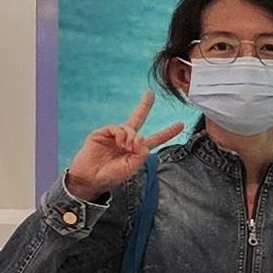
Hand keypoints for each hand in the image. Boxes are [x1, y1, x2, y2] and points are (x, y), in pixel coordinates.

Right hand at [61, 91, 187, 201]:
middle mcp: (127, 139)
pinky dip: (122, 135)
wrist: (90, 178)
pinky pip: (117, 128)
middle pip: (138, 119)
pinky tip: (120, 143)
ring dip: (132, 137)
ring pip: (130, 127)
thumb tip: (140, 136)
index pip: (155, 139)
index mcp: (137, 149)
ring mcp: (114, 135)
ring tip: (126, 148)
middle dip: (144, 106)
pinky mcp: (102, 133)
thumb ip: (141, 153)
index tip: (181, 124)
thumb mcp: (132, 166)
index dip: (168, 132)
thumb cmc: (112, 175)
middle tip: (150, 93)